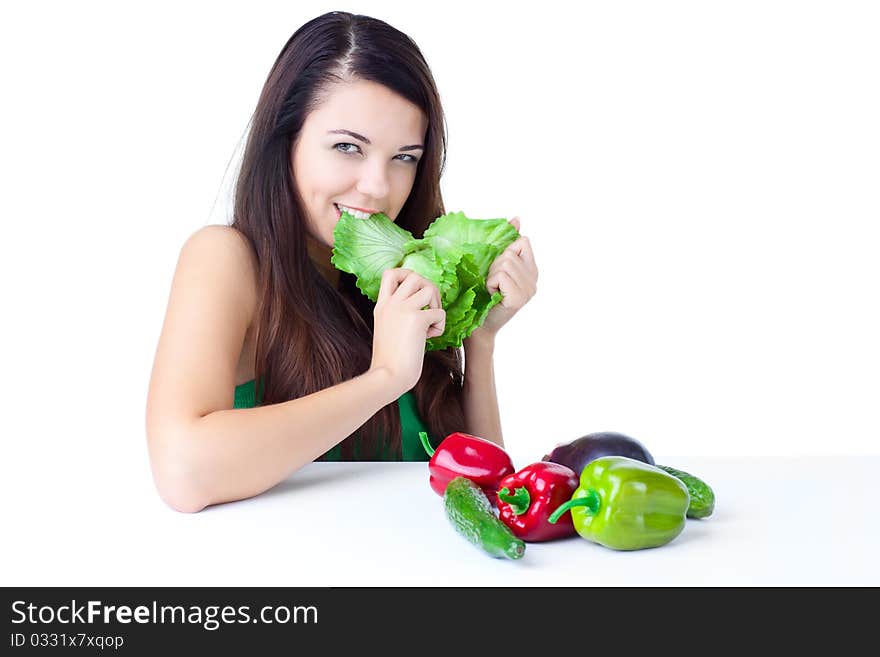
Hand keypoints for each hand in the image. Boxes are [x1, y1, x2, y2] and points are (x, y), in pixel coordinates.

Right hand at [369, 268, 444, 394]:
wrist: (388, 376)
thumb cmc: (390, 361)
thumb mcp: (387, 329)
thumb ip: (398, 315)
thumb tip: (423, 309)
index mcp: (382, 305)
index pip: (390, 273)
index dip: (407, 275)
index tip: (415, 293)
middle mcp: (391, 303)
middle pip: (414, 275)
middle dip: (428, 288)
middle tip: (429, 308)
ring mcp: (403, 309)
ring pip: (429, 288)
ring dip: (436, 304)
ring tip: (431, 322)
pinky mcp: (417, 320)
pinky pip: (439, 312)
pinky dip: (440, 325)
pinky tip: (430, 337)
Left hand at [474, 217, 537, 337]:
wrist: (479, 326)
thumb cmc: (484, 295)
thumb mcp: (496, 266)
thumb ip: (508, 244)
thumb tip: (517, 219)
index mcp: (531, 270)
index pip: (523, 242)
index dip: (506, 251)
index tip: (499, 268)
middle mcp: (534, 280)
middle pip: (510, 253)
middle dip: (495, 265)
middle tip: (492, 283)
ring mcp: (528, 290)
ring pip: (504, 263)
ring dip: (491, 275)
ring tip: (492, 289)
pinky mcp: (518, 298)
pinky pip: (500, 276)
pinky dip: (490, 283)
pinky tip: (492, 295)